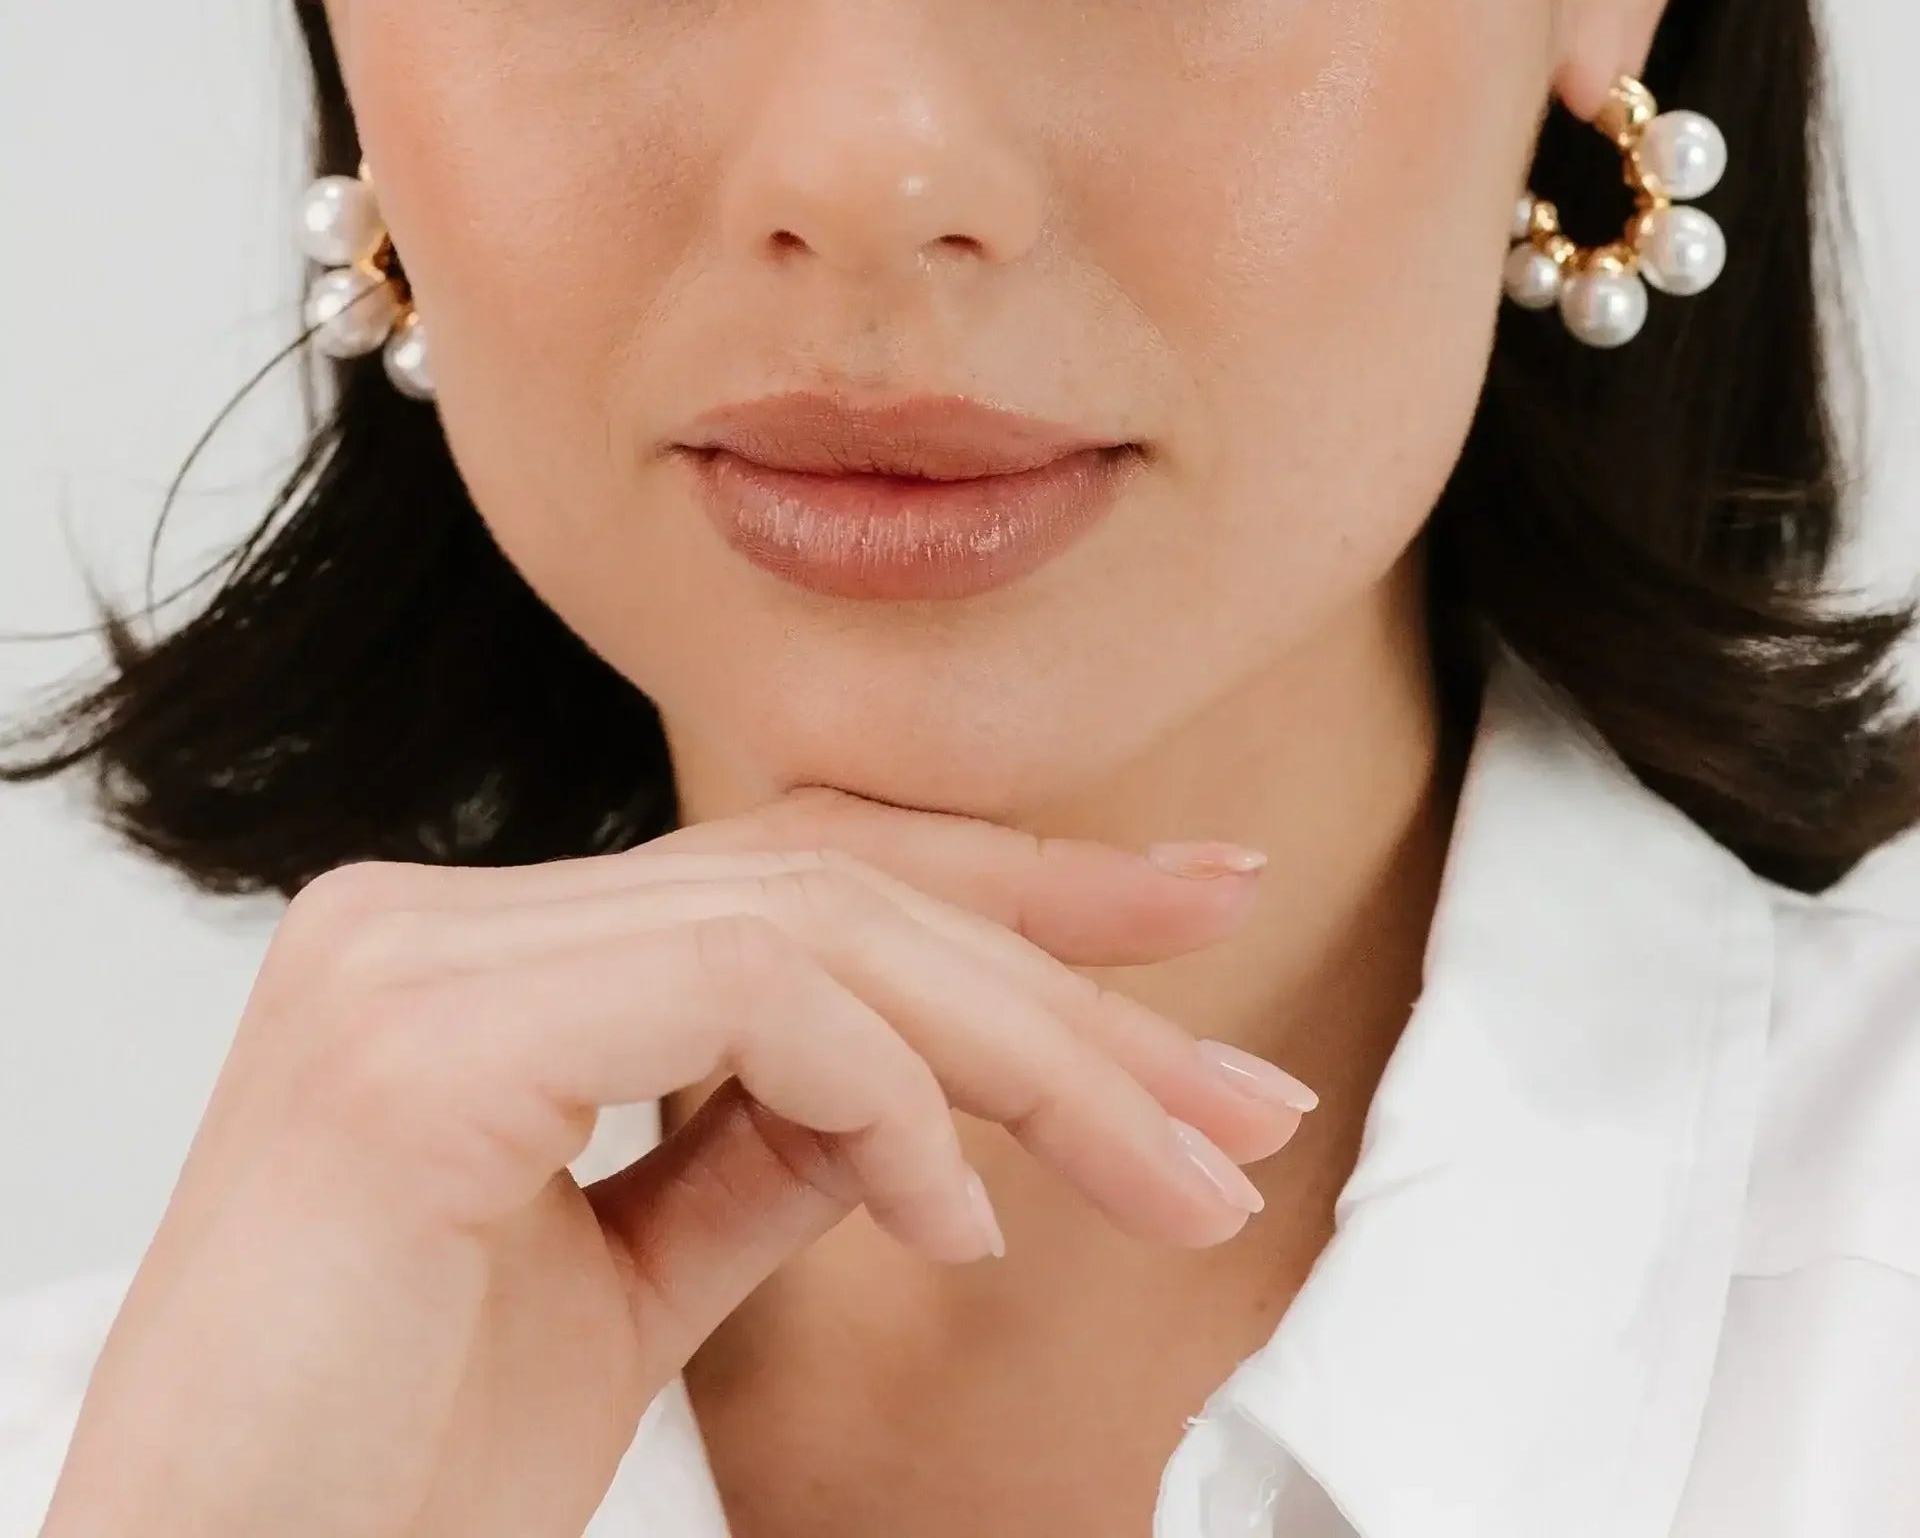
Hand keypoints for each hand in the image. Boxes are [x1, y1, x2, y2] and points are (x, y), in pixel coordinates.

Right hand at [41, 790, 1312, 1537]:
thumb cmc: (374, 1482)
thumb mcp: (615, 1294)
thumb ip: (747, 1156)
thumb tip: (917, 1101)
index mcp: (478, 955)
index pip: (788, 870)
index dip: (1004, 889)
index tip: (1190, 919)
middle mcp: (435, 914)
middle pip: (826, 884)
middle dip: (1063, 980)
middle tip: (1241, 1088)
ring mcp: (414, 957)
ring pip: (811, 926)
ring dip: (1027, 1052)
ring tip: (1170, 1171)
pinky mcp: (412, 1039)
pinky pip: (733, 997)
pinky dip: (884, 1100)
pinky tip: (959, 1224)